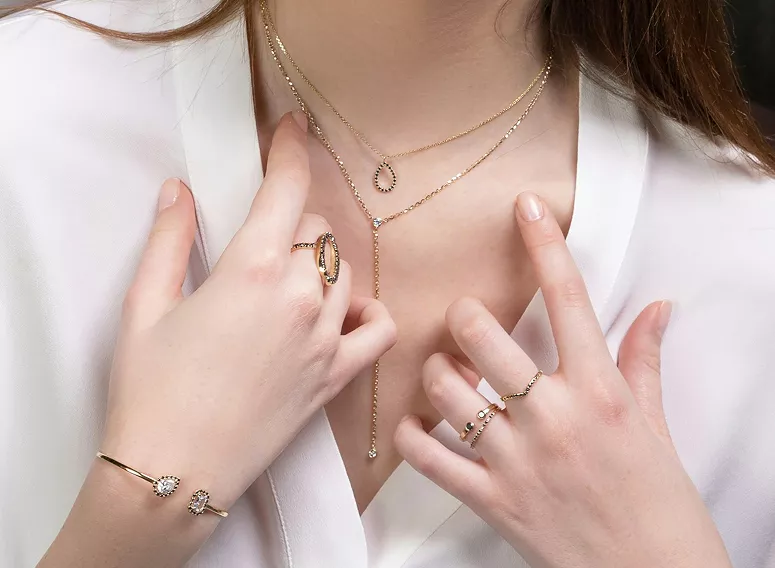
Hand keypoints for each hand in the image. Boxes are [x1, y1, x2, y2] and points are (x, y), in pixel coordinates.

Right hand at [103, 112, 395, 508]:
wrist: (175, 470)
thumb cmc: (151, 389)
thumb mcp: (145, 306)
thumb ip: (169, 239)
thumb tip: (179, 191)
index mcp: (252, 270)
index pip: (286, 189)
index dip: (291, 149)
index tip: (293, 126)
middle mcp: (300, 297)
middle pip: (317, 229)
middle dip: (291, 223)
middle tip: (260, 244)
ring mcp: (325, 337)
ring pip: (344, 271)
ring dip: (320, 264)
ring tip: (285, 284)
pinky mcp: (337, 376)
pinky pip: (378, 328)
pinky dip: (366, 312)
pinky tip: (340, 314)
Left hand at [395, 191, 730, 567]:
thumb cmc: (657, 498)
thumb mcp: (655, 423)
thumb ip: (645, 360)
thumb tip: (659, 308)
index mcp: (600, 390)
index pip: (568, 299)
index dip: (544, 245)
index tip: (525, 206)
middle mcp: (554, 416)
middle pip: (482, 335)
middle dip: (464, 319)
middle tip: (466, 325)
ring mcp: (518, 459)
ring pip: (446, 391)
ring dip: (437, 374)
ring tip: (447, 377)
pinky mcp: (492, 499)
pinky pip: (429, 458)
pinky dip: (412, 437)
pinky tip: (419, 426)